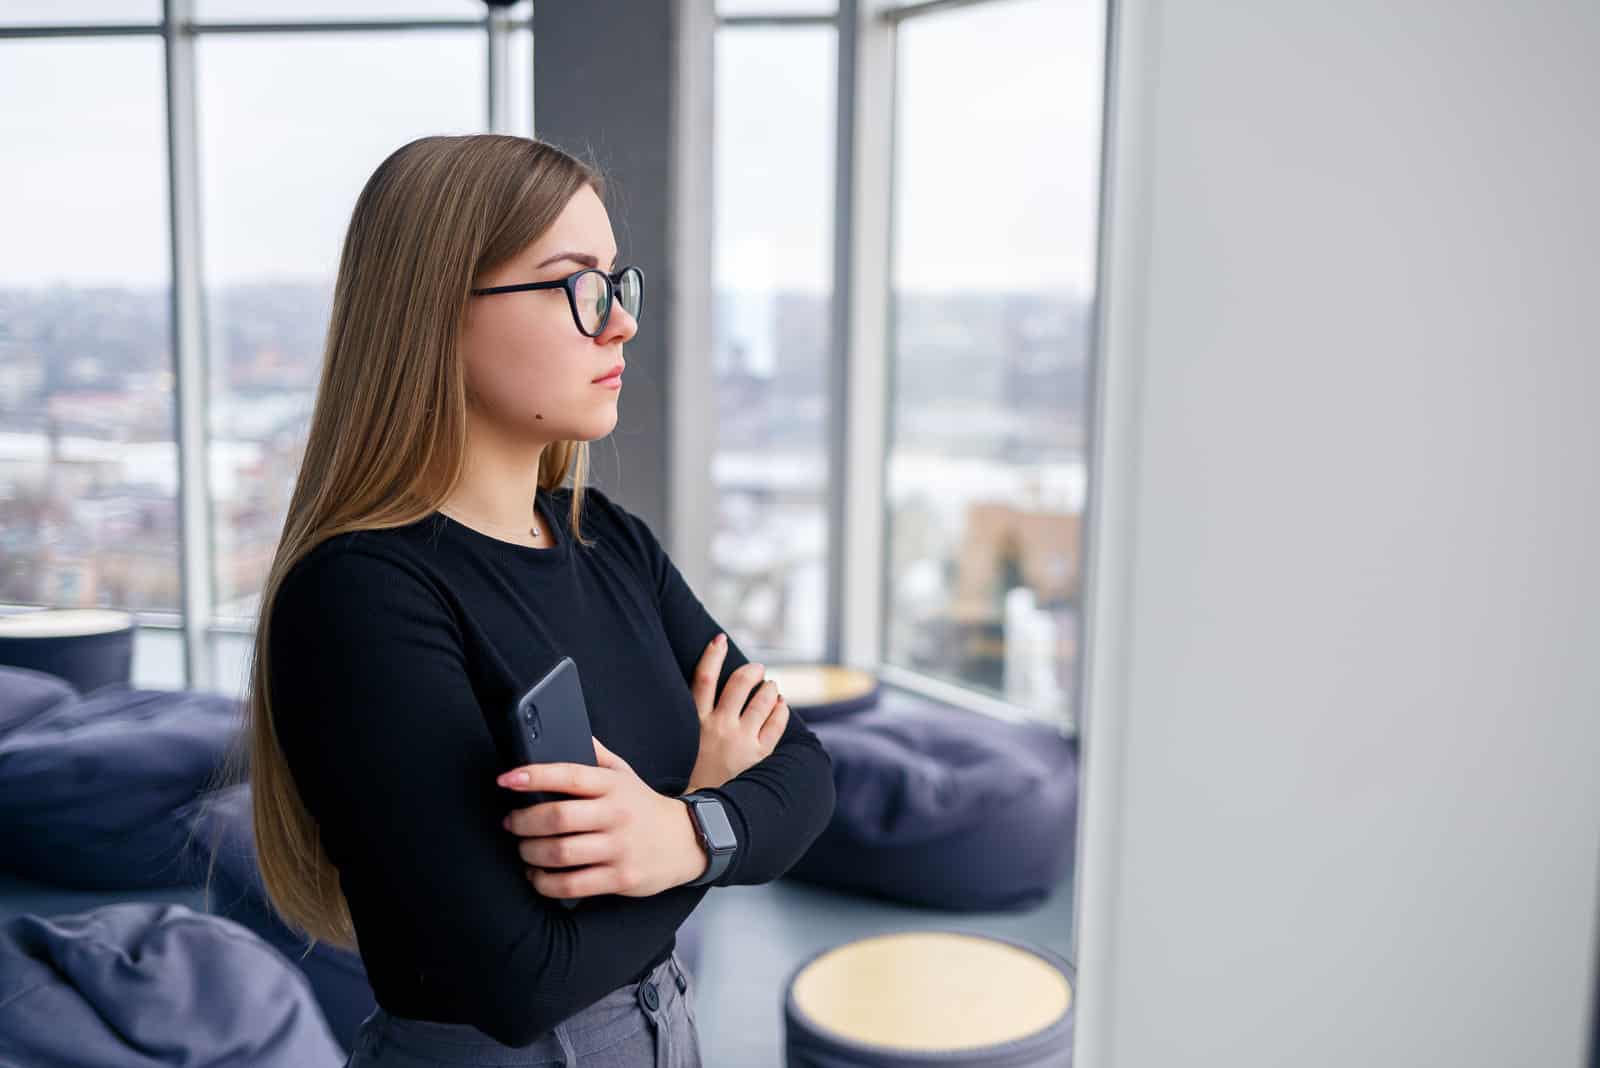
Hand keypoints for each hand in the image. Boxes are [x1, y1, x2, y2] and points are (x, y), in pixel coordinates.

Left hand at [496, 736, 705, 899]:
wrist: (687, 841)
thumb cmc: (644, 807)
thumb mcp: (625, 774)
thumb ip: (595, 755)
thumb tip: (564, 731)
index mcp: (613, 785)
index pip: (569, 775)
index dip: (533, 776)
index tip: (506, 779)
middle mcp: (616, 814)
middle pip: (557, 817)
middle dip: (523, 821)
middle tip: (511, 822)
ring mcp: (619, 848)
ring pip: (560, 853)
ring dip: (530, 852)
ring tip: (523, 849)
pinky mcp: (620, 878)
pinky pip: (571, 884)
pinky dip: (544, 882)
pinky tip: (537, 875)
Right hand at [685, 633, 788, 791]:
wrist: (704, 814)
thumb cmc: (693, 779)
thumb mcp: (684, 748)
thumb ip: (695, 724)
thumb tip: (705, 702)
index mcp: (697, 724)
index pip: (704, 680)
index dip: (712, 655)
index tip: (719, 639)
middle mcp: (720, 727)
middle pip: (739, 683)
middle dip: (751, 671)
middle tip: (757, 668)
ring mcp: (742, 740)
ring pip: (762, 700)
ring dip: (769, 688)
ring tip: (771, 687)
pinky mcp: (760, 754)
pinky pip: (777, 724)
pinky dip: (781, 710)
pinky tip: (781, 706)